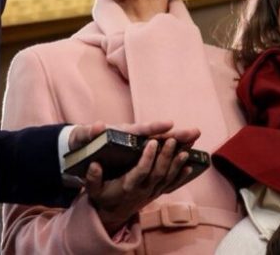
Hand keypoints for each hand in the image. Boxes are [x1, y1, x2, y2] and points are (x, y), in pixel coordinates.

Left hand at [67, 120, 199, 151]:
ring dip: (179, 141)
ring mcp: (139, 143)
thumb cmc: (84, 138)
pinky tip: (186, 155)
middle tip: (195, 131)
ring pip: (162, 142)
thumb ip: (89, 132)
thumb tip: (98, 126)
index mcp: (123, 132)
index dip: (154, 127)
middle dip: (176, 134)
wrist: (84, 141)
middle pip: (158, 134)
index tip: (169, 124)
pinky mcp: (140, 151)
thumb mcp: (83, 136)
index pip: (140, 130)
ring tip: (196, 138)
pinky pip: (159, 151)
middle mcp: (134, 136)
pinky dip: (171, 152)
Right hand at [72, 121, 200, 235]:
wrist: (113, 215)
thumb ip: (93, 178)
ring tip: (186, 149)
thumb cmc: (103, 196)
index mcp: (128, 186)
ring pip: (168, 178)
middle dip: (166, 156)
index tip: (152, 142)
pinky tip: (189, 167)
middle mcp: (143, 190)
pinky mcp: (157, 193)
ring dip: (177, 164)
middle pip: (158, 173)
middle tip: (173, 139)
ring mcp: (152, 192)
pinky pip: (171, 186)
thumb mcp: (94, 190)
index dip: (148, 157)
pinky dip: (181, 177)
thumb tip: (93, 165)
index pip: (141, 171)